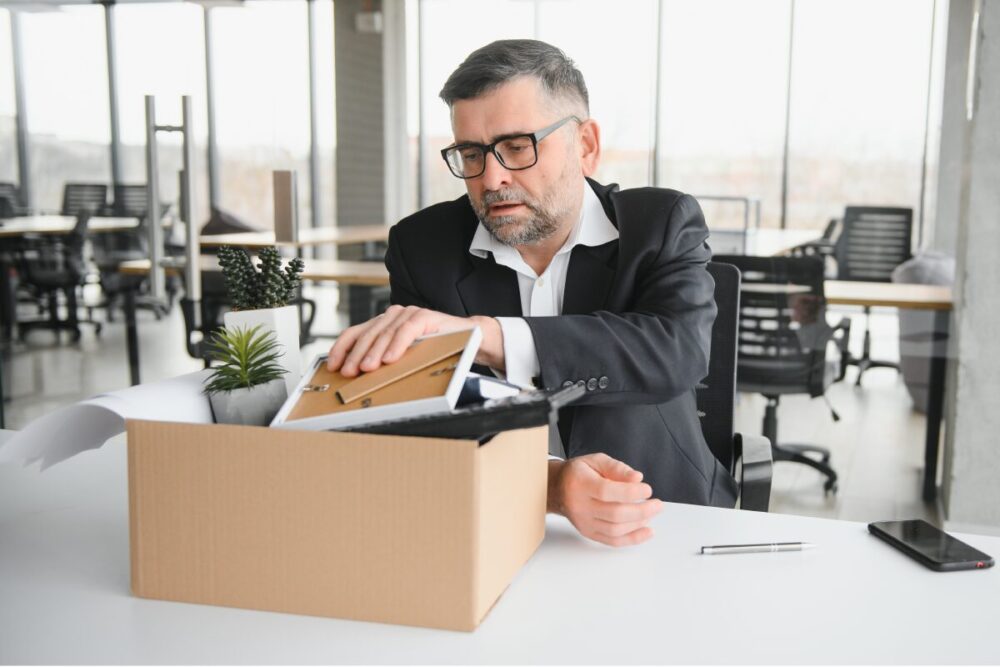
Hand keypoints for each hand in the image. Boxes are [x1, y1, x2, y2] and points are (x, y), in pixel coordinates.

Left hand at [327, 305, 503, 376]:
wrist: (468, 337)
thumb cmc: (434, 349)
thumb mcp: (404, 355)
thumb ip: (384, 358)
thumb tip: (358, 376)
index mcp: (384, 323)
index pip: (355, 332)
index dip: (342, 348)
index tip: (333, 365)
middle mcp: (393, 315)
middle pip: (368, 334)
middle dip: (356, 355)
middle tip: (349, 372)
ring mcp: (409, 313)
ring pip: (385, 333)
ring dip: (374, 352)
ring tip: (367, 368)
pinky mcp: (425, 316)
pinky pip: (407, 330)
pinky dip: (397, 345)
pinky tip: (390, 358)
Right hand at [548, 453, 663, 546]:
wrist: (557, 489)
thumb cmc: (579, 473)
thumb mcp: (596, 461)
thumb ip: (617, 468)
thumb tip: (637, 478)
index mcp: (580, 483)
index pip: (606, 491)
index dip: (630, 492)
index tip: (647, 489)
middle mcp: (580, 505)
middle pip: (614, 513)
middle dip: (641, 510)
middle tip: (657, 504)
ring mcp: (583, 522)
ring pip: (615, 529)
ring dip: (639, 524)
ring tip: (651, 513)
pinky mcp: (588, 532)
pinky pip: (612, 541)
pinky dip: (632, 539)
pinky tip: (646, 531)